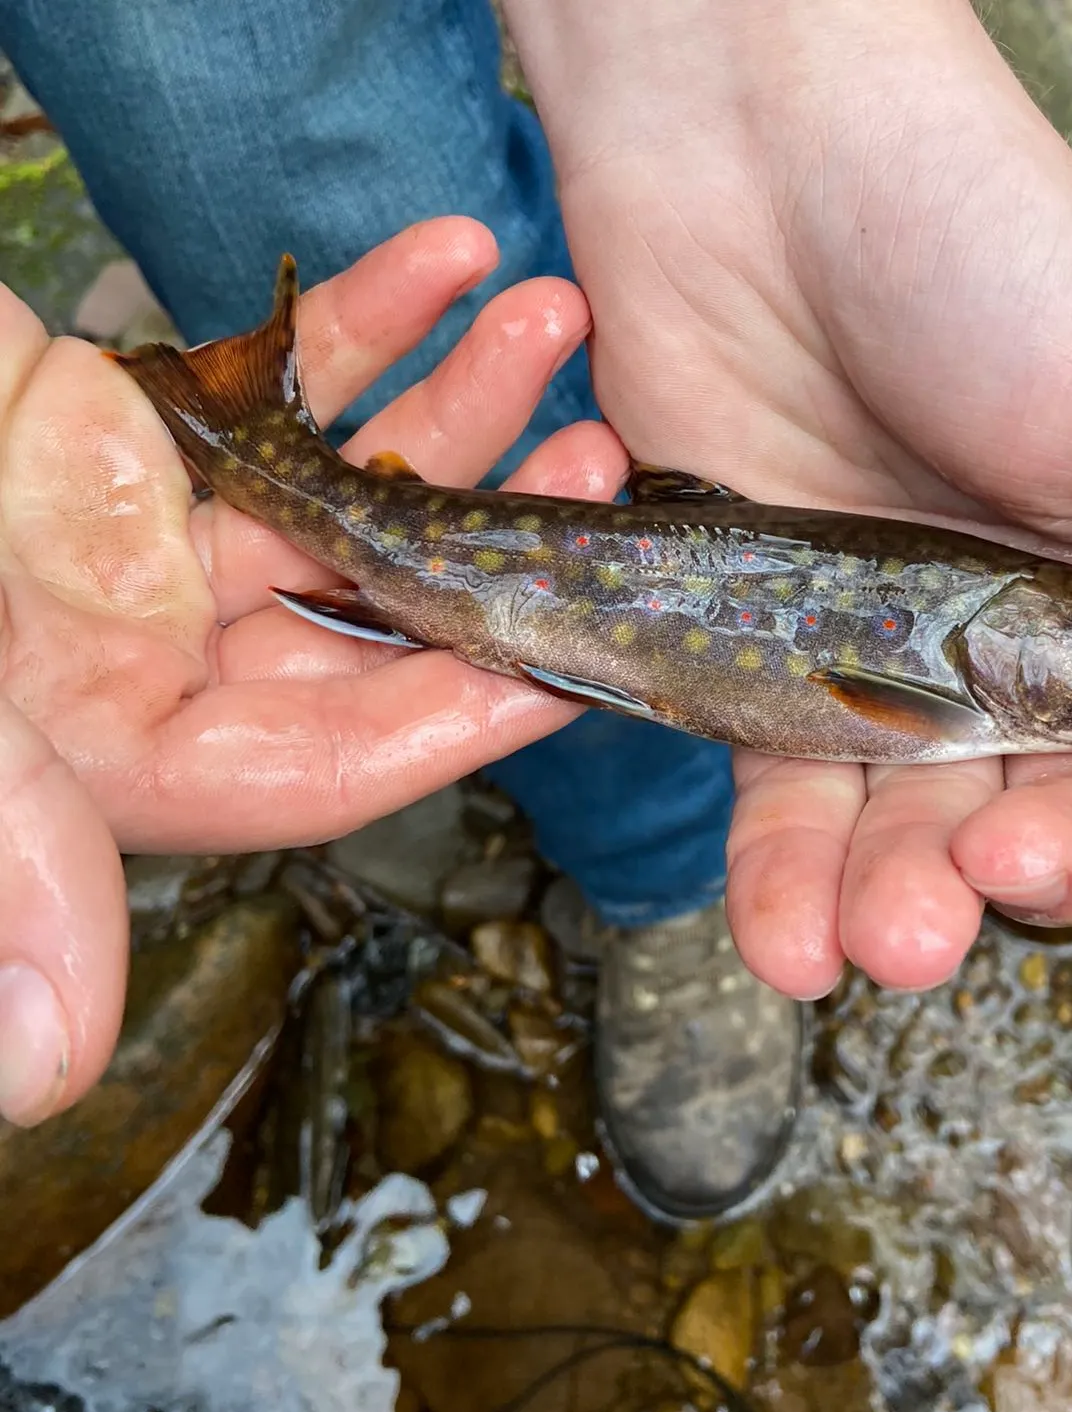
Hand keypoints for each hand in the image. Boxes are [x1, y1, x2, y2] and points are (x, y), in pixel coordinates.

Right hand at [0, 219, 616, 1125]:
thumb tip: (35, 1075)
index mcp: (103, 748)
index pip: (330, 760)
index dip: (461, 714)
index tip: (578, 654)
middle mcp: (146, 652)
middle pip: (371, 613)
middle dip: (494, 531)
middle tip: (600, 460)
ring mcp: (151, 535)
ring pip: (351, 484)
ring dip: (460, 403)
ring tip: (554, 320)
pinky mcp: (140, 423)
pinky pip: (280, 376)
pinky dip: (362, 317)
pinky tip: (449, 260)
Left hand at [503, 0, 1071, 998]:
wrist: (754, 154)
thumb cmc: (982, 247)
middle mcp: (1017, 643)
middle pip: (1043, 814)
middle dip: (1031, 870)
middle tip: (995, 876)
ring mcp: (883, 659)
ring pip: (905, 828)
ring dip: (899, 905)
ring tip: (881, 949)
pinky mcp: (760, 657)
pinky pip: (777, 792)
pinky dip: (783, 877)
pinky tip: (792, 947)